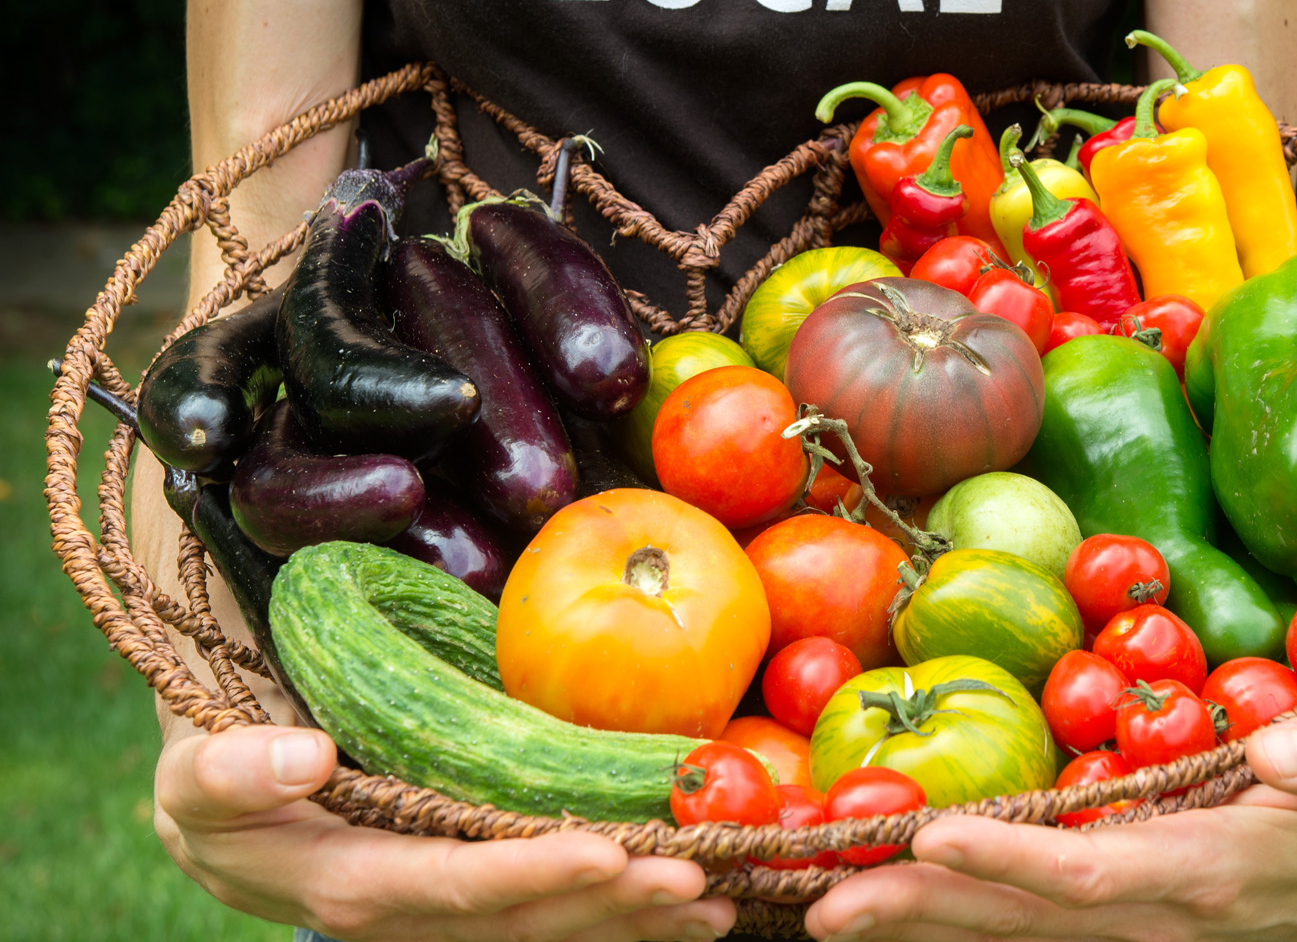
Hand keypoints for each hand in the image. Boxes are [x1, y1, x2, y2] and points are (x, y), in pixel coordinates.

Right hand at [155, 724, 735, 941]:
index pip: (456, 885)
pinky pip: (554, 916)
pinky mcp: (475, 901)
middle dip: (612, 903)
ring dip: (634, 921)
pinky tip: (687, 912)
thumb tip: (303, 756)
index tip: (607, 851)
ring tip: (716, 906)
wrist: (230, 824)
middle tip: (697, 880)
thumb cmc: (219, 792)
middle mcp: (412, 914)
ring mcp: (449, 915)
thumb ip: (232, 771)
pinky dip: (620, 915)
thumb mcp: (195, 775)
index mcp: (352, 886)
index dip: (532, 874)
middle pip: (526, 918)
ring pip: (552, 928)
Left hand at [804, 714, 1296, 941]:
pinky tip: (876, 904)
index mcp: (1197, 878)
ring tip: (826, 907)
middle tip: (830, 899)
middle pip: (1016, 921)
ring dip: (912, 924)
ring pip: (998, 932)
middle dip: (922, 911)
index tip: (932, 838)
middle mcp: (1141, 918)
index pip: (1090, 878)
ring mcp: (1110, 928)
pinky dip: (939, 919)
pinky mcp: (1090, 922)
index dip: (1011, 864)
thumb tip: (1285, 748)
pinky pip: (1005, 927)